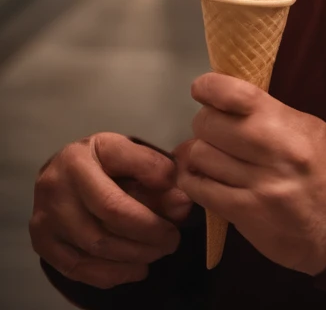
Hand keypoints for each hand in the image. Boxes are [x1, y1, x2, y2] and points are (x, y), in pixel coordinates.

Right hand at [30, 133, 192, 288]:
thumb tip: (181, 202)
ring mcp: (44, 221)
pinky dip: (111, 275)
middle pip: (102, 234)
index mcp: (76, 161)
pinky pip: (78, 270)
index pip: (113, 204)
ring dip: (131, 261)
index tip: (176, 226)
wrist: (62, 167)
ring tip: (156, 253)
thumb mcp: (127, 150)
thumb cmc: (101, 158)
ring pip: (92, 254)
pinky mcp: (42, 243)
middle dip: (144, 244)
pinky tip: (135, 268)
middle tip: (171, 242)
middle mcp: (54, 192)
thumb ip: (154, 171)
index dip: (148, 223)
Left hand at [177, 73, 325, 274]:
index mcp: (290, 127)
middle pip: (210, 126)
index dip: (211, 87)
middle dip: (204, 123)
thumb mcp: (314, 131)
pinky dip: (194, 180)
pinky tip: (201, 178)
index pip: (240, 96)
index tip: (202, 88)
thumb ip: (274, 116)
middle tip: (212, 129)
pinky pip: (201, 190)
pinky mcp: (245, 215)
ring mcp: (257, 187)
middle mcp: (273, 154)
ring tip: (210, 155)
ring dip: (198, 153)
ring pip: (200, 157)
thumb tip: (230, 107)